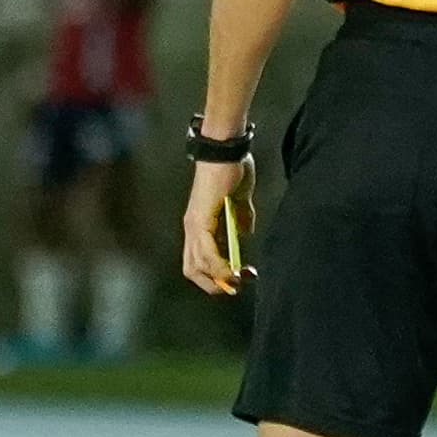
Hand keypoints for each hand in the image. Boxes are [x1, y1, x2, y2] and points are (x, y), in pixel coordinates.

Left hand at [181, 154, 255, 295]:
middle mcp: (192, 228)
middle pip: (192, 269)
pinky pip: (207, 253)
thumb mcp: (240, 200)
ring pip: (198, 265)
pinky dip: (220, 267)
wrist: (226, 150)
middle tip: (235, 286)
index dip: (213, 275)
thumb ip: (240, 218)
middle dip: (214, 284)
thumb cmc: (232, 170)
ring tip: (238, 281)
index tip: (235, 280)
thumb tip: (244, 233)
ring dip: (219, 278)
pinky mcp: (200, 220)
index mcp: (199, 224)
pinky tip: (233, 272)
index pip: (198, 260)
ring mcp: (194, 225)